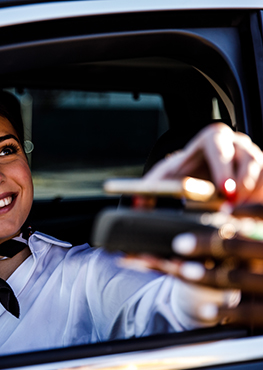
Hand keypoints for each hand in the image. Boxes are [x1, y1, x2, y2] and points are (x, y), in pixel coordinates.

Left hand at [144, 123, 262, 204]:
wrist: (198, 179)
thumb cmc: (181, 178)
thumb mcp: (165, 180)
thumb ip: (151, 188)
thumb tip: (137, 204)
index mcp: (211, 139)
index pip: (219, 145)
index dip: (223, 167)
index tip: (223, 191)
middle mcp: (235, 143)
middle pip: (247, 158)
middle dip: (241, 186)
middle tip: (231, 210)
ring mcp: (253, 154)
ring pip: (261, 171)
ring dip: (251, 195)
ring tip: (235, 214)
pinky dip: (258, 198)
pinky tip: (245, 211)